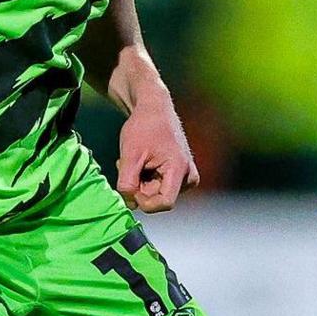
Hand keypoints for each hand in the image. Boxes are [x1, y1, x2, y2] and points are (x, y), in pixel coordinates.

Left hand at [114, 88, 199, 212]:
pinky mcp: (181, 177)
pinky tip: (143, 164)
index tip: (130, 186)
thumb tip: (130, 205)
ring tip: (137, 162)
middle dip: (139, 187)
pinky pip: (159, 189)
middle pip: (158, 199)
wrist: (154, 110)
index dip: (144, 201)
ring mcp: (186, 178)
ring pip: (156, 195)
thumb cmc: (143, 128)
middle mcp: (189, 177)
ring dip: (141, 183)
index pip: (165, 203)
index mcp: (180, 169)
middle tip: (129, 165)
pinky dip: (146, 180)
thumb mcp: (129, 155)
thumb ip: (127, 182)